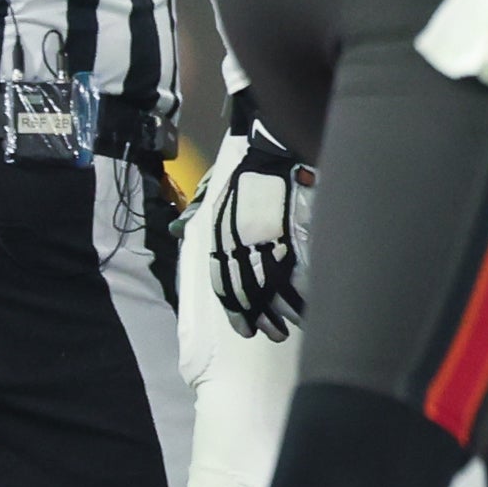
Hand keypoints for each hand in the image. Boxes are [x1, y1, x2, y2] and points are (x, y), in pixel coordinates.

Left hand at [205, 116, 309, 341]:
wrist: (276, 152)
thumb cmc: (246, 175)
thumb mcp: (217, 194)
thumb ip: (196, 214)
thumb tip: (176, 230)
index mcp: (224, 238)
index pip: (227, 284)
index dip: (238, 312)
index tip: (247, 330)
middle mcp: (245, 246)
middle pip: (253, 293)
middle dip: (263, 319)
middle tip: (272, 334)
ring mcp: (273, 244)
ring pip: (278, 289)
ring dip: (285, 312)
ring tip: (292, 326)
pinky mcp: (298, 238)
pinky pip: (301, 274)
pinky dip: (305, 294)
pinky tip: (311, 306)